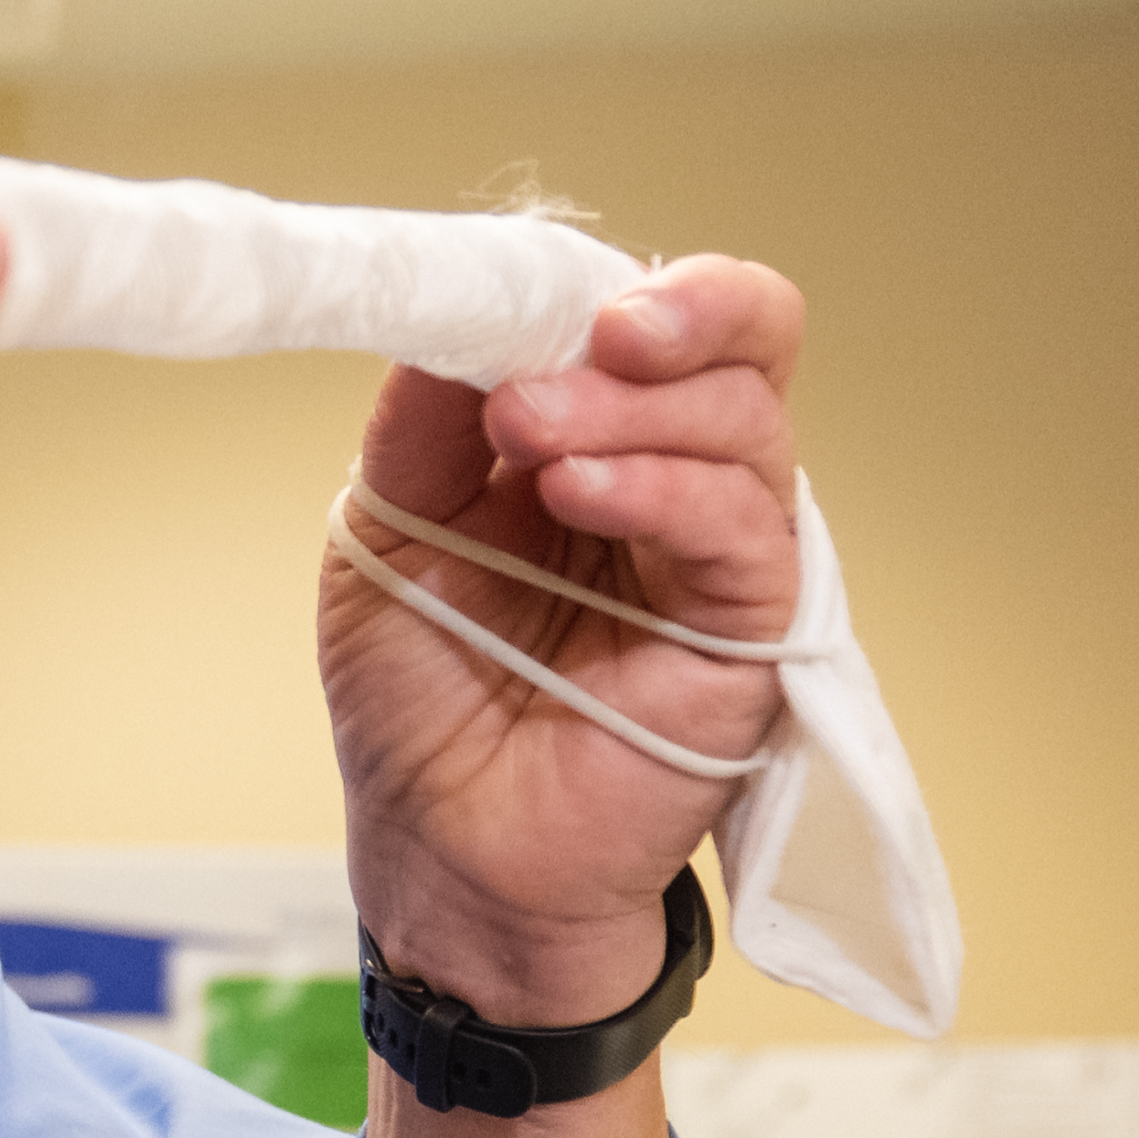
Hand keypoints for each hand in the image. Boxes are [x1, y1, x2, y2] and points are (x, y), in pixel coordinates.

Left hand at [317, 259, 810, 1022]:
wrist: (440, 851)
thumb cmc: (422, 699)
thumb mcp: (389, 528)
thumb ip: (426, 418)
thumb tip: (459, 315)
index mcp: (605, 434)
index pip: (657, 316)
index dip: (609, 286)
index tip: (521, 293)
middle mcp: (681, 477)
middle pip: (746, 339)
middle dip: (675, 312)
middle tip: (582, 339)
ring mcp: (720, 552)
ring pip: (746, 423)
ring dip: (634, 408)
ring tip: (528, 434)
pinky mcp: (749, 632)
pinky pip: (739, 529)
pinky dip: (662, 488)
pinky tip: (578, 492)